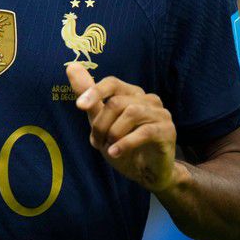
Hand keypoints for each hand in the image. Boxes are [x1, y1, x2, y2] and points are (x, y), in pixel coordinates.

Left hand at [66, 63, 180, 193]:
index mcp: (132, 94)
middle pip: (117, 102)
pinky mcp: (167, 130)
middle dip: (101, 124)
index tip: (79, 106)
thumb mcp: (101, 123)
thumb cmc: (123, 146)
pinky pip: (145, 131)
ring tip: (108, 148)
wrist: (146, 173)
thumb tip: (72, 66)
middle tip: (96, 142)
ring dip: (113, 133)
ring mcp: (160, 113)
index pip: (112, 83)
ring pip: (130, 113)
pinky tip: (115, 153)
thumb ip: (89, 96)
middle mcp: (148, 100)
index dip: (95, 92)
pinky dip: (126, 143)